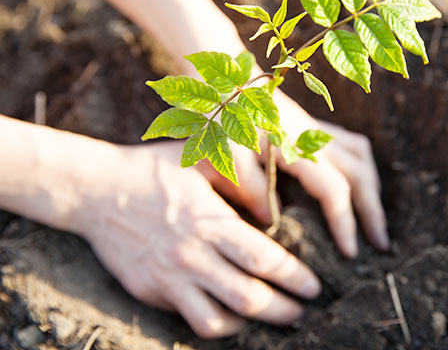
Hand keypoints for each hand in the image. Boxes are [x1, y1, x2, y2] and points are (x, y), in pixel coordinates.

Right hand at [72, 142, 320, 337]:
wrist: (95, 189)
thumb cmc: (155, 169)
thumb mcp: (201, 161)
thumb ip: (241, 181)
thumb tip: (272, 211)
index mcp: (209, 221)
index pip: (264, 259)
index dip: (295, 277)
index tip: (313, 286)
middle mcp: (191, 255)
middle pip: (249, 298)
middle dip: (283, 310)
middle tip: (302, 311)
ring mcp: (168, 278)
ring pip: (218, 320)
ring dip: (251, 324)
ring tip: (270, 317)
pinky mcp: (150, 292)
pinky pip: (189, 320)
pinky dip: (217, 324)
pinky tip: (231, 315)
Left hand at [195, 90, 388, 257]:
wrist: (226, 80)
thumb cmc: (224, 117)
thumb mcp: (229, 155)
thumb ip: (252, 188)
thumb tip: (272, 220)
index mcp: (298, 146)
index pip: (334, 190)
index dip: (345, 222)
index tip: (350, 253)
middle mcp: (316, 137)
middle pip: (360, 174)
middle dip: (373, 211)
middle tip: (381, 245)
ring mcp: (317, 129)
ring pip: (362, 157)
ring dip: (371, 188)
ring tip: (372, 218)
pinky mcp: (313, 126)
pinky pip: (351, 145)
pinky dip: (360, 168)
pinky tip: (354, 185)